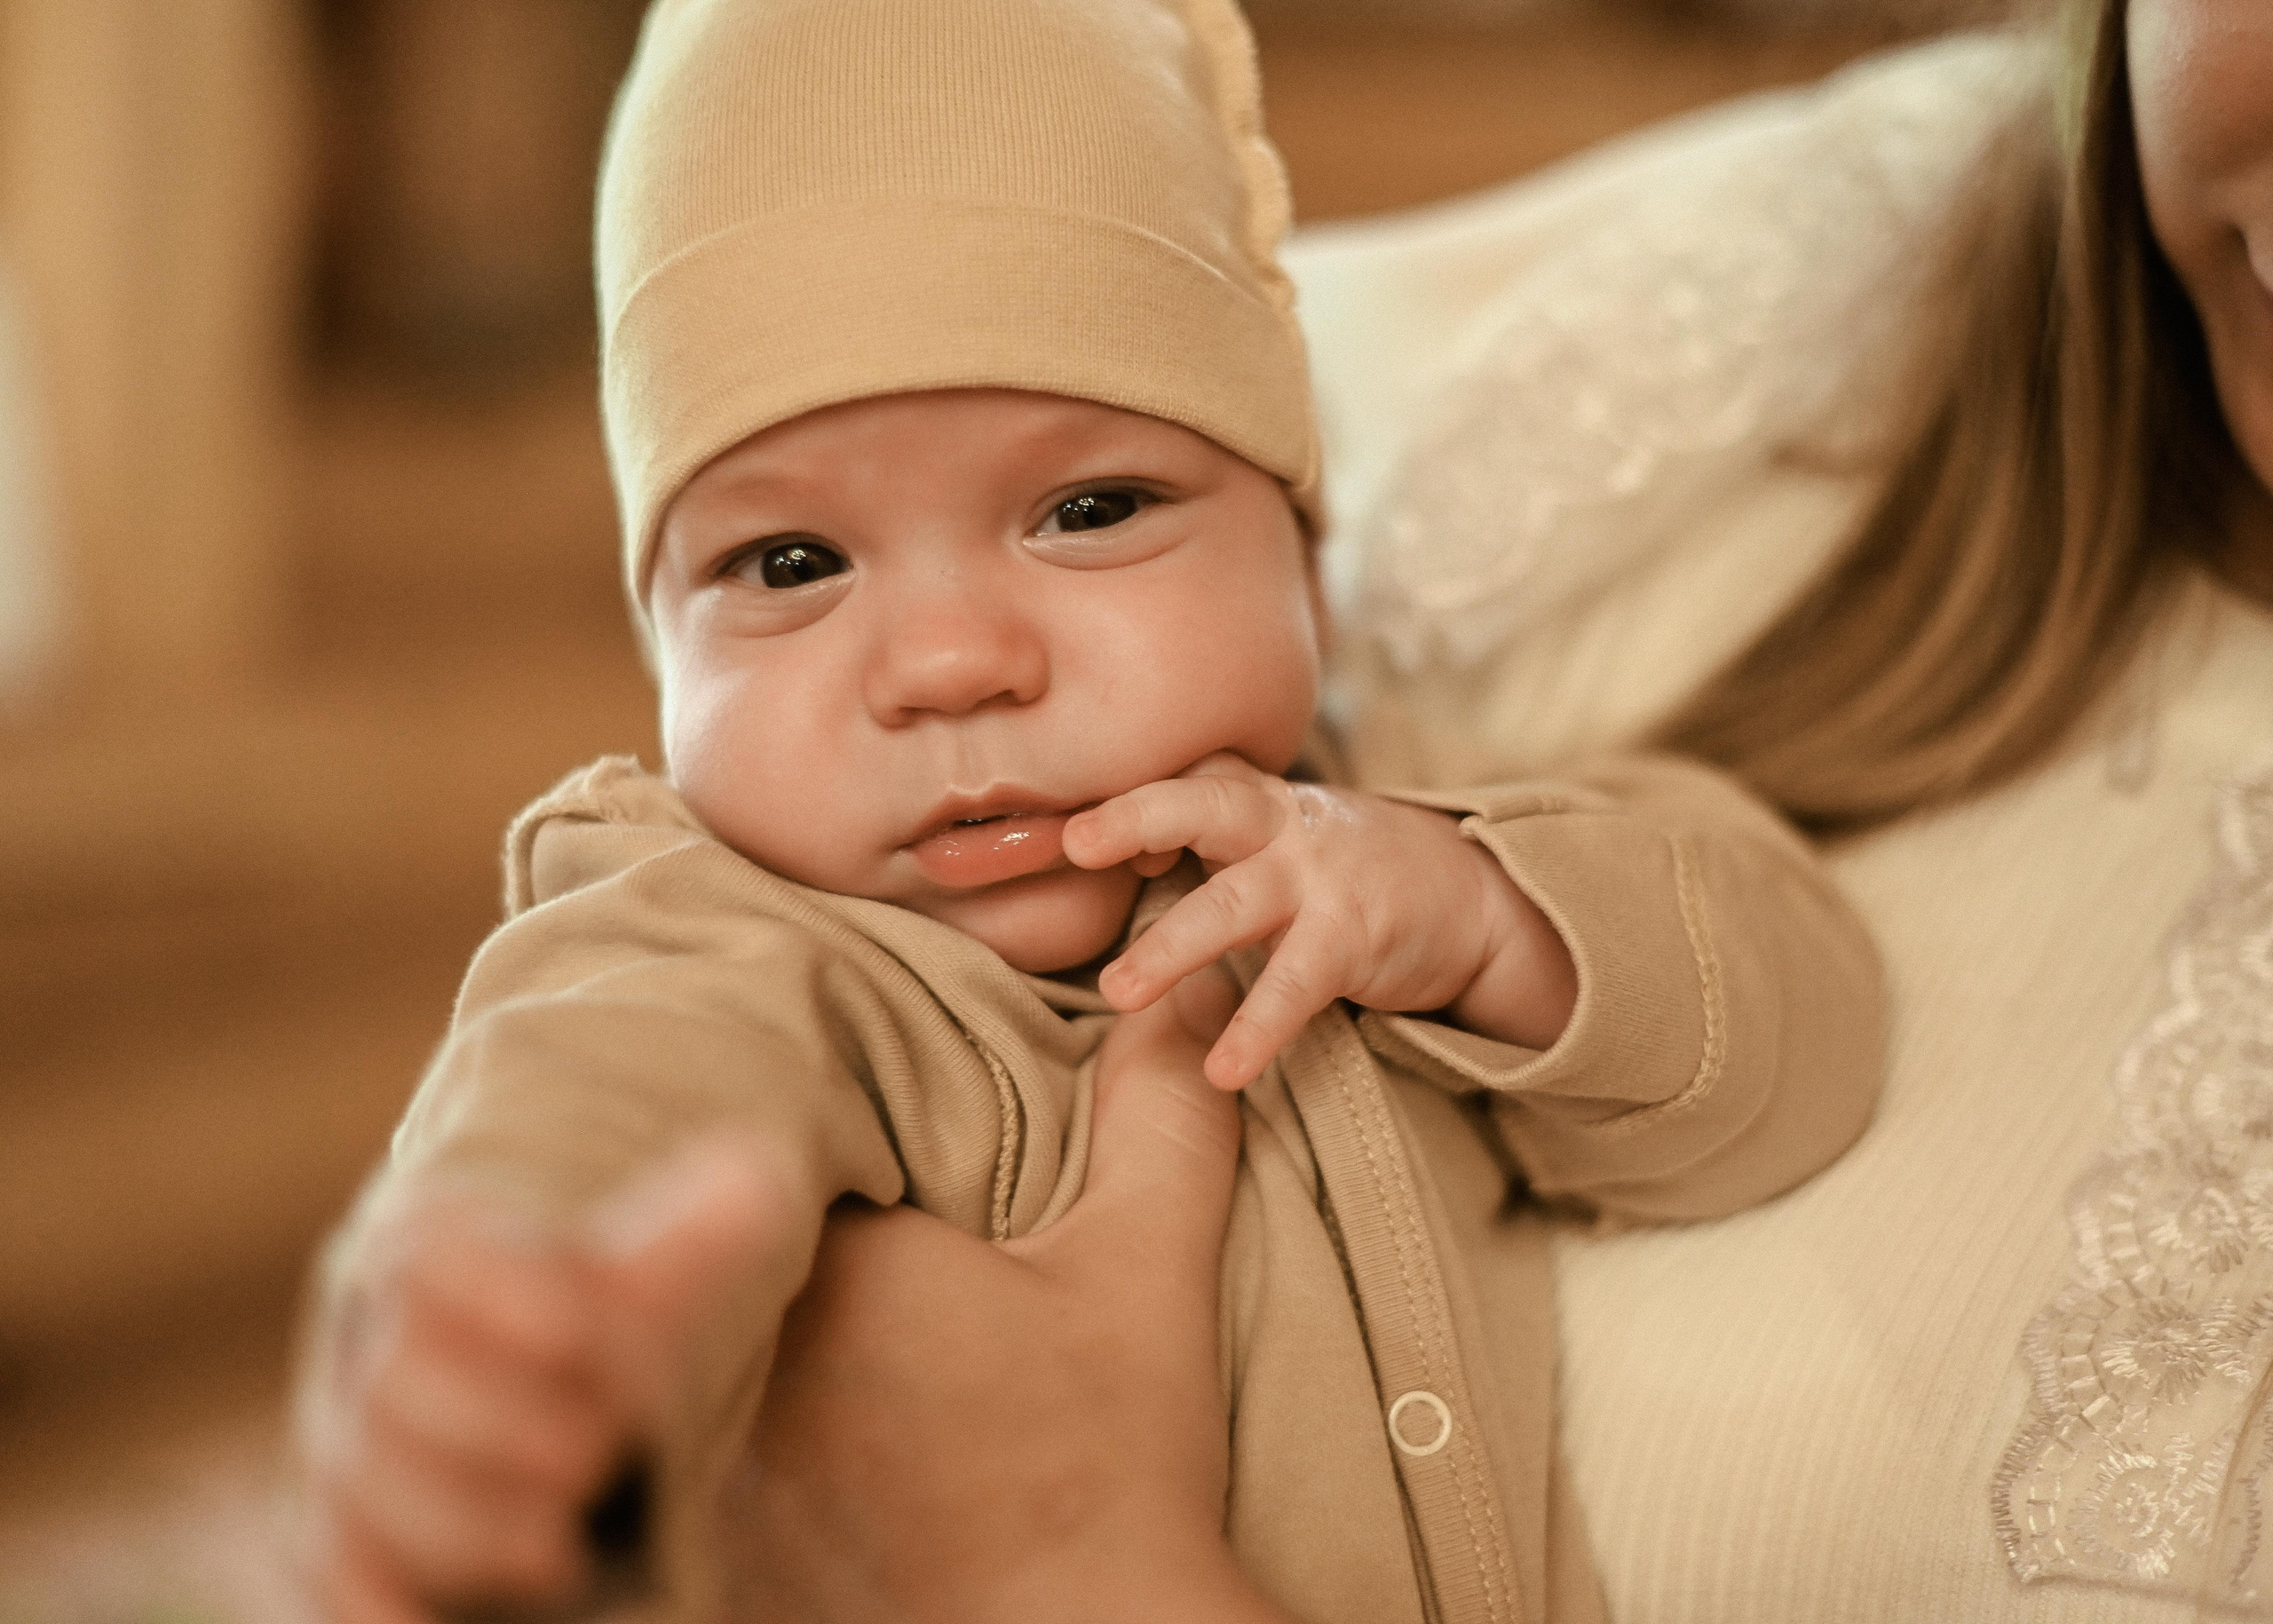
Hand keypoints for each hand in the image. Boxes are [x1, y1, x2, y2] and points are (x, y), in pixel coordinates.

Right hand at [295, 1141, 791, 1623]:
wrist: (521, 1380)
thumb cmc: (594, 1312)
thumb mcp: (651, 1266)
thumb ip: (704, 1225)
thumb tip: (761, 1179)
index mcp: (434, 1252)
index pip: (437, 1261)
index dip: (505, 1295)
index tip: (586, 1328)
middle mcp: (373, 1347)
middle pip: (396, 1383)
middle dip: (496, 1425)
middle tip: (595, 1453)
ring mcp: (351, 1451)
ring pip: (364, 1490)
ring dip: (461, 1527)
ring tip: (561, 1552)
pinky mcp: (346, 1542)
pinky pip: (336, 1577)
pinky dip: (379, 1606)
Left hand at [733, 977, 1296, 1623]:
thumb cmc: (1112, 1458)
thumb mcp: (1147, 1264)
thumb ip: (1160, 1117)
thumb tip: (1185, 999)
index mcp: (819, 1271)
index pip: (759, 1147)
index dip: (800, 1116)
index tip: (852, 1115)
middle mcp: (736, 1363)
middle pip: (716, 1248)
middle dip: (766, 1219)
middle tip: (836, 1198)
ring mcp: (715, 1469)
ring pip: (697, 1343)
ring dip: (741, 1314)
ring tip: (827, 1305)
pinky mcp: (728, 1550)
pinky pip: (696, 1444)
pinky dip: (738, 1415)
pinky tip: (820, 1418)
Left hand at [1064, 754, 1576, 1088]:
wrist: (1468, 893)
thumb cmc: (1343, 865)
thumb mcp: (1277, 829)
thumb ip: (1206, 831)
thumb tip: (1109, 851)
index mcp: (1253, 798)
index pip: (1184, 776)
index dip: (1130, 797)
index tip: (1075, 834)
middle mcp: (1281, 825)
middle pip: (1203, 806)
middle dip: (1136, 818)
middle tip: (1073, 843)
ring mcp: (1317, 880)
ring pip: (1232, 906)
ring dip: (1170, 948)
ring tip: (1116, 993)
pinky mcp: (1350, 939)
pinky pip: (1293, 987)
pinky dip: (1257, 1029)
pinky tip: (1223, 1071)